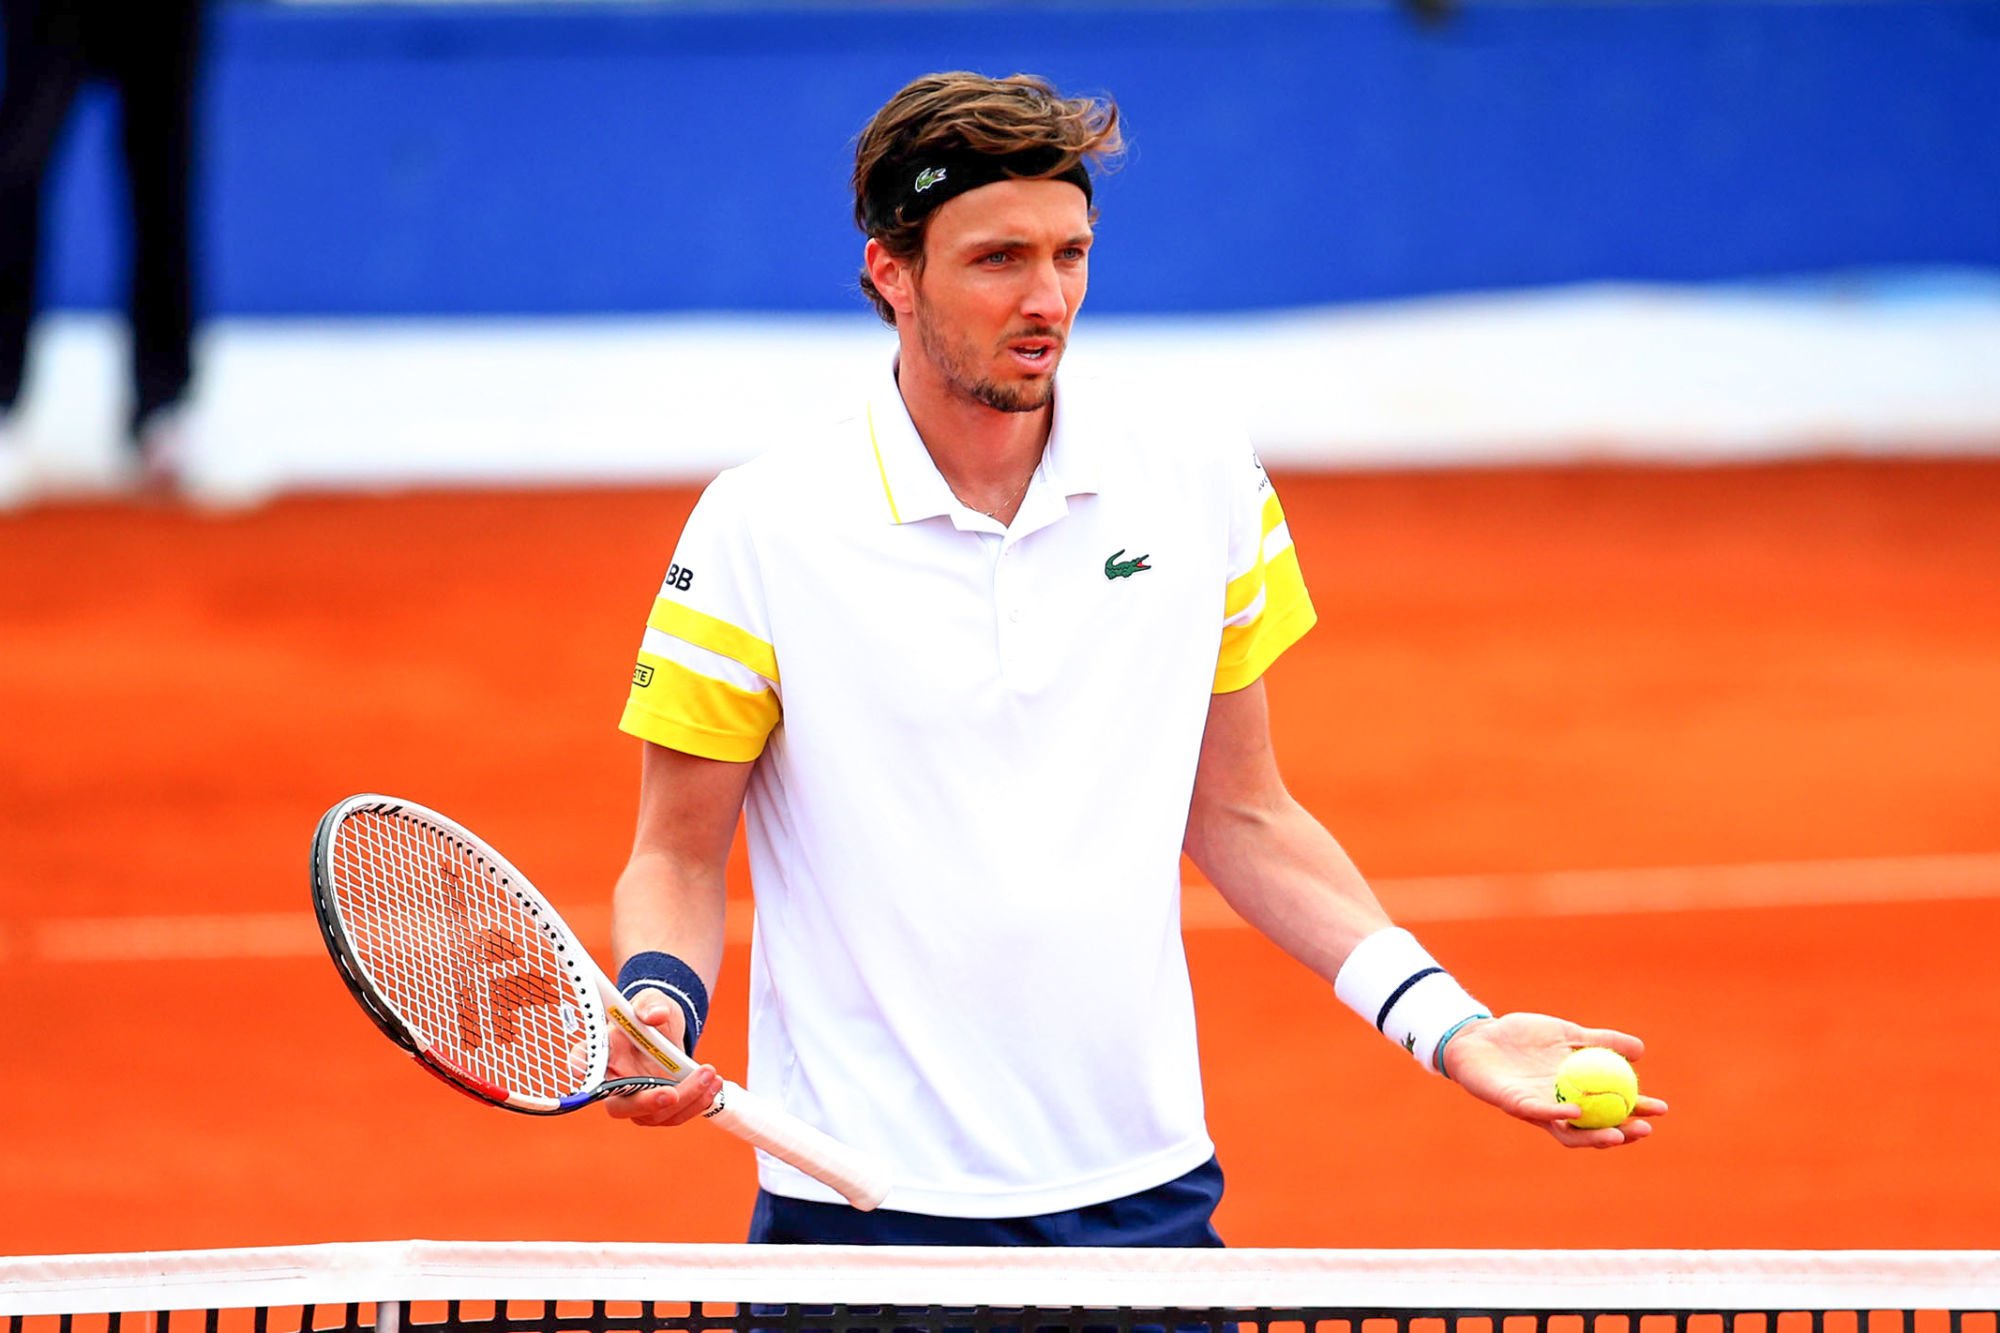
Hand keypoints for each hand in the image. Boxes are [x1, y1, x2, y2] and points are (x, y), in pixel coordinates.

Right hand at [586, 989, 721, 1127]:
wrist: (667, 1030)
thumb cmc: (650, 1014)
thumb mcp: (652, 1000)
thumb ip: (651, 1004)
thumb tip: (654, 1015)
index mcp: (600, 1054)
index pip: (582, 1065)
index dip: (586, 1072)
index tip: (602, 1068)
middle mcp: (611, 1084)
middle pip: (618, 1107)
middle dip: (646, 1104)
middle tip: (672, 1094)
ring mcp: (634, 1101)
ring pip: (654, 1116)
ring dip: (686, 1100)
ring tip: (709, 1075)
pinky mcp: (657, 1109)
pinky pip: (675, 1116)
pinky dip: (697, 1103)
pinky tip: (713, 1086)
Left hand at [1440, 1012, 1668, 1147]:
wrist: (1481, 1035)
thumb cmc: (1524, 1037)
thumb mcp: (1567, 1034)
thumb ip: (1600, 1042)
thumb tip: (1640, 1051)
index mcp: (1575, 1093)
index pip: (1610, 1110)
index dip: (1635, 1113)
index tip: (1660, 1109)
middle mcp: (1558, 1108)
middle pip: (1594, 1130)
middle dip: (1622, 1134)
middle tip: (1643, 1129)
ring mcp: (1536, 1109)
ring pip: (1568, 1132)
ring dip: (1594, 1137)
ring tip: (1618, 1135)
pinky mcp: (1512, 1104)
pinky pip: (1537, 1112)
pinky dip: (1557, 1114)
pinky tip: (1576, 1113)